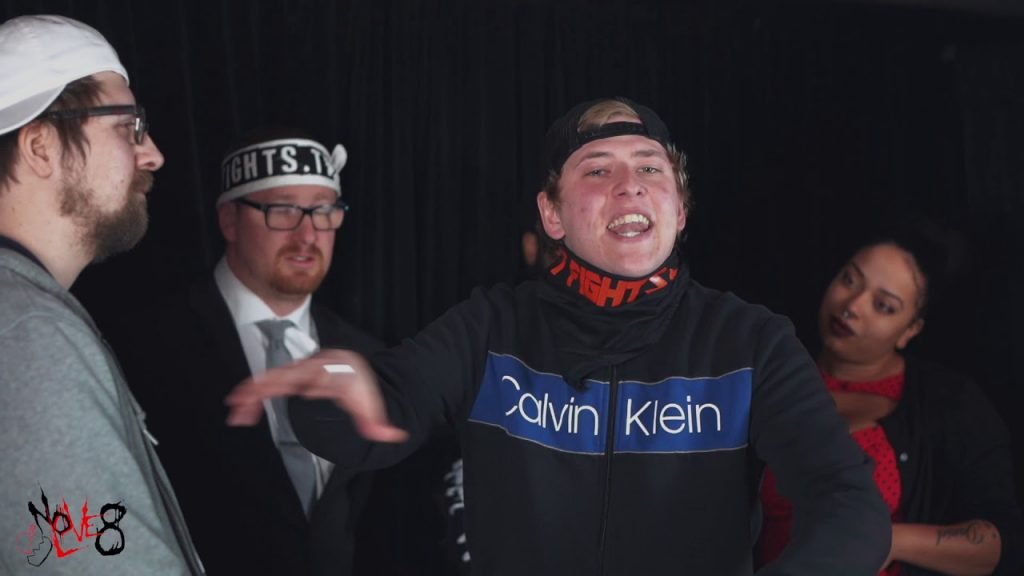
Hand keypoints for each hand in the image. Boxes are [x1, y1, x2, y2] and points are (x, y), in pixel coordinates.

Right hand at [225, 349, 407, 442]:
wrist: (348, 368)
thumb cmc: (358, 386)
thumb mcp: (370, 404)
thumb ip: (378, 423)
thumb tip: (395, 436)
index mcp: (336, 372)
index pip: (324, 375)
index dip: (315, 381)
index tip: (306, 393)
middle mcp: (314, 368)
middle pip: (291, 374)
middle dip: (271, 385)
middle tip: (250, 400)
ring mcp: (299, 371)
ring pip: (274, 377)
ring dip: (254, 390)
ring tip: (235, 407)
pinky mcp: (289, 377)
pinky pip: (270, 383)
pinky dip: (254, 392)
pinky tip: (240, 405)